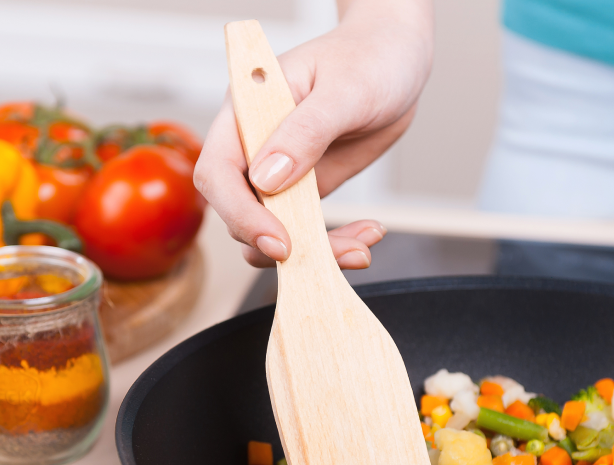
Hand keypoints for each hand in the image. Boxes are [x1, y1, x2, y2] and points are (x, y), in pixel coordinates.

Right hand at [194, 0, 433, 267]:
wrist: (395, 59)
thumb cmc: (367, 58)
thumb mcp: (344, 90)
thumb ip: (305, 132)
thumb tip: (267, 178)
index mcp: (246, 113)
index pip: (217, 172)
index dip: (239, 212)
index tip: (278, 239)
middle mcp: (253, 148)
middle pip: (238, 213)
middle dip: (278, 243)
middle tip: (325, 257)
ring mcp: (278, 174)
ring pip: (271, 232)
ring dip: (311, 253)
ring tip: (358, 248)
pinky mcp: (304, 192)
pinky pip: (305, 232)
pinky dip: (332, 245)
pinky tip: (366, 235)